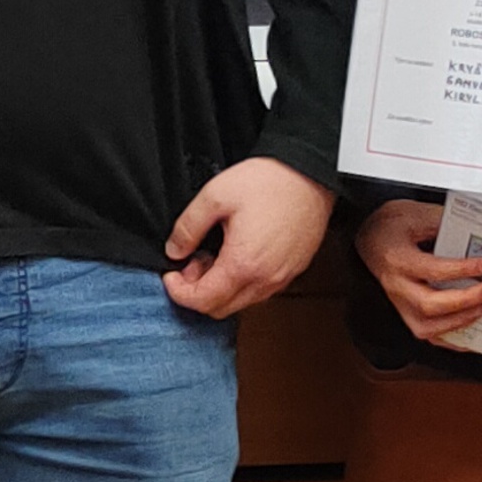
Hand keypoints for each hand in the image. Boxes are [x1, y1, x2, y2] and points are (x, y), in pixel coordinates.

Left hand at [163, 156, 333, 318]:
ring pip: (241, 302)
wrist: (310, 172)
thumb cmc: (269, 181)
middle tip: (193, 261)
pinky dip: (242, 283)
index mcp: (243, 264)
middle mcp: (266, 279)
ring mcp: (283, 277)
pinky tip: (239, 254)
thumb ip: (188, 227)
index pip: (202, 301)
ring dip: (221, 288)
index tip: (171, 274)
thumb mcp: (215, 195)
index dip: (178, 291)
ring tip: (216, 254)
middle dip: (198, 291)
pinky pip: (261, 291)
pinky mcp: (294, 270)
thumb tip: (174, 250)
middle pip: (221, 309)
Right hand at [355, 198, 481, 346]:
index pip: (433, 270)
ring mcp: (399, 303)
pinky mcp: (405, 312)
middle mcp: (396, 286)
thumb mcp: (416, 213)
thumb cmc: (390, 227)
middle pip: (429, 304)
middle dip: (465, 300)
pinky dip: (450, 338)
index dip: (464, 269)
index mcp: (397, 259)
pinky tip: (470, 331)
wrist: (369, 239)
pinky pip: (427, 334)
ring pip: (426, 327)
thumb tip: (474, 237)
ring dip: (459, 321)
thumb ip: (444, 224)